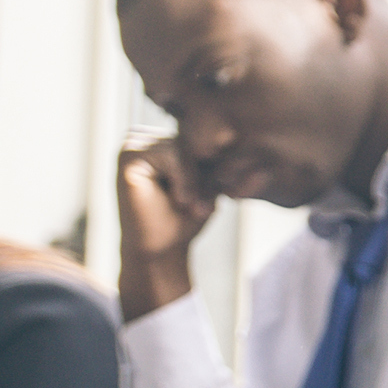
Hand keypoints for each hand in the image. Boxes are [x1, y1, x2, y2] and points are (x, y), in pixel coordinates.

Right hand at [116, 141, 217, 319]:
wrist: (161, 252)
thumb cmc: (184, 220)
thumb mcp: (211, 184)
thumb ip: (223, 165)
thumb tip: (259, 165)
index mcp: (163, 139)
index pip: (201, 136)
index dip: (214, 164)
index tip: (216, 193)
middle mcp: (146, 136)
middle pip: (193, 138)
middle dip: (204, 172)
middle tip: (198, 204)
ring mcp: (133, 143)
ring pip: (184, 145)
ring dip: (194, 179)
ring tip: (189, 204)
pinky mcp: (127, 156)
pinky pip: (172, 152)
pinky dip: (184, 177)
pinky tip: (180, 200)